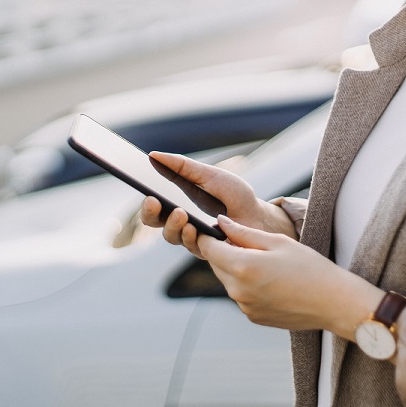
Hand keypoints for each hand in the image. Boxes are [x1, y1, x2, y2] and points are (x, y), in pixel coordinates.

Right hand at [139, 152, 295, 257]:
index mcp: (178, 202)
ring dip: (172, 224)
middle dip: (150, 213)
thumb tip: (153, 155)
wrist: (260, 216)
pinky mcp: (206, 251)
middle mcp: (180, 222)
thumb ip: (183, 166)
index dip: (145, 200)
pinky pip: (191, 246)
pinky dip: (190, 236)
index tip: (145, 190)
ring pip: (170, 236)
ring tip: (180, 213)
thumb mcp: (210, 175)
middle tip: (154, 202)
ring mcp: (192, 237)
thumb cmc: (235, 195)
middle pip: (154, 222)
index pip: (153, 205)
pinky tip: (193, 227)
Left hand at [197, 216, 383, 335]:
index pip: (209, 249)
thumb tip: (221, 222)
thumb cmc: (310, 267)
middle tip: (245, 240)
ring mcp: (245, 307)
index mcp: (243, 267)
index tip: (214, 228)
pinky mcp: (253, 317)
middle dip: (223, 251)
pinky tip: (271, 279)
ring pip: (228, 281)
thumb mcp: (278, 242)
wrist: (334, 302)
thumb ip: (244, 232)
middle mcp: (238, 291)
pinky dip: (247, 285)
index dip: (208, 236)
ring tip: (264, 261)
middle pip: (216, 265)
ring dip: (236, 268)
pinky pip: (241, 295)